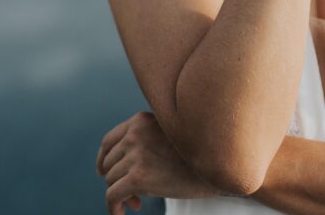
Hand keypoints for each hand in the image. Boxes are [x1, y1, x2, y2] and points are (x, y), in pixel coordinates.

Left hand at [96, 111, 221, 213]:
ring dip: (121, 194)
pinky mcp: (138, 176)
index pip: (109, 140)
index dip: (105, 160)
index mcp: (142, 120)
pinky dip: (114, 208)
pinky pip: (112, 196)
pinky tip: (124, 214)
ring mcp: (137, 154)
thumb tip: (114, 164)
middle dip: (116, 179)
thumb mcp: (169, 132)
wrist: (219, 164)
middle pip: (109, 162)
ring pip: (111, 180)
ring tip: (138, 200)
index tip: (107, 174)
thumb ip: (146, 137)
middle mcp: (136, 133)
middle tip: (133, 193)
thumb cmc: (197, 152)